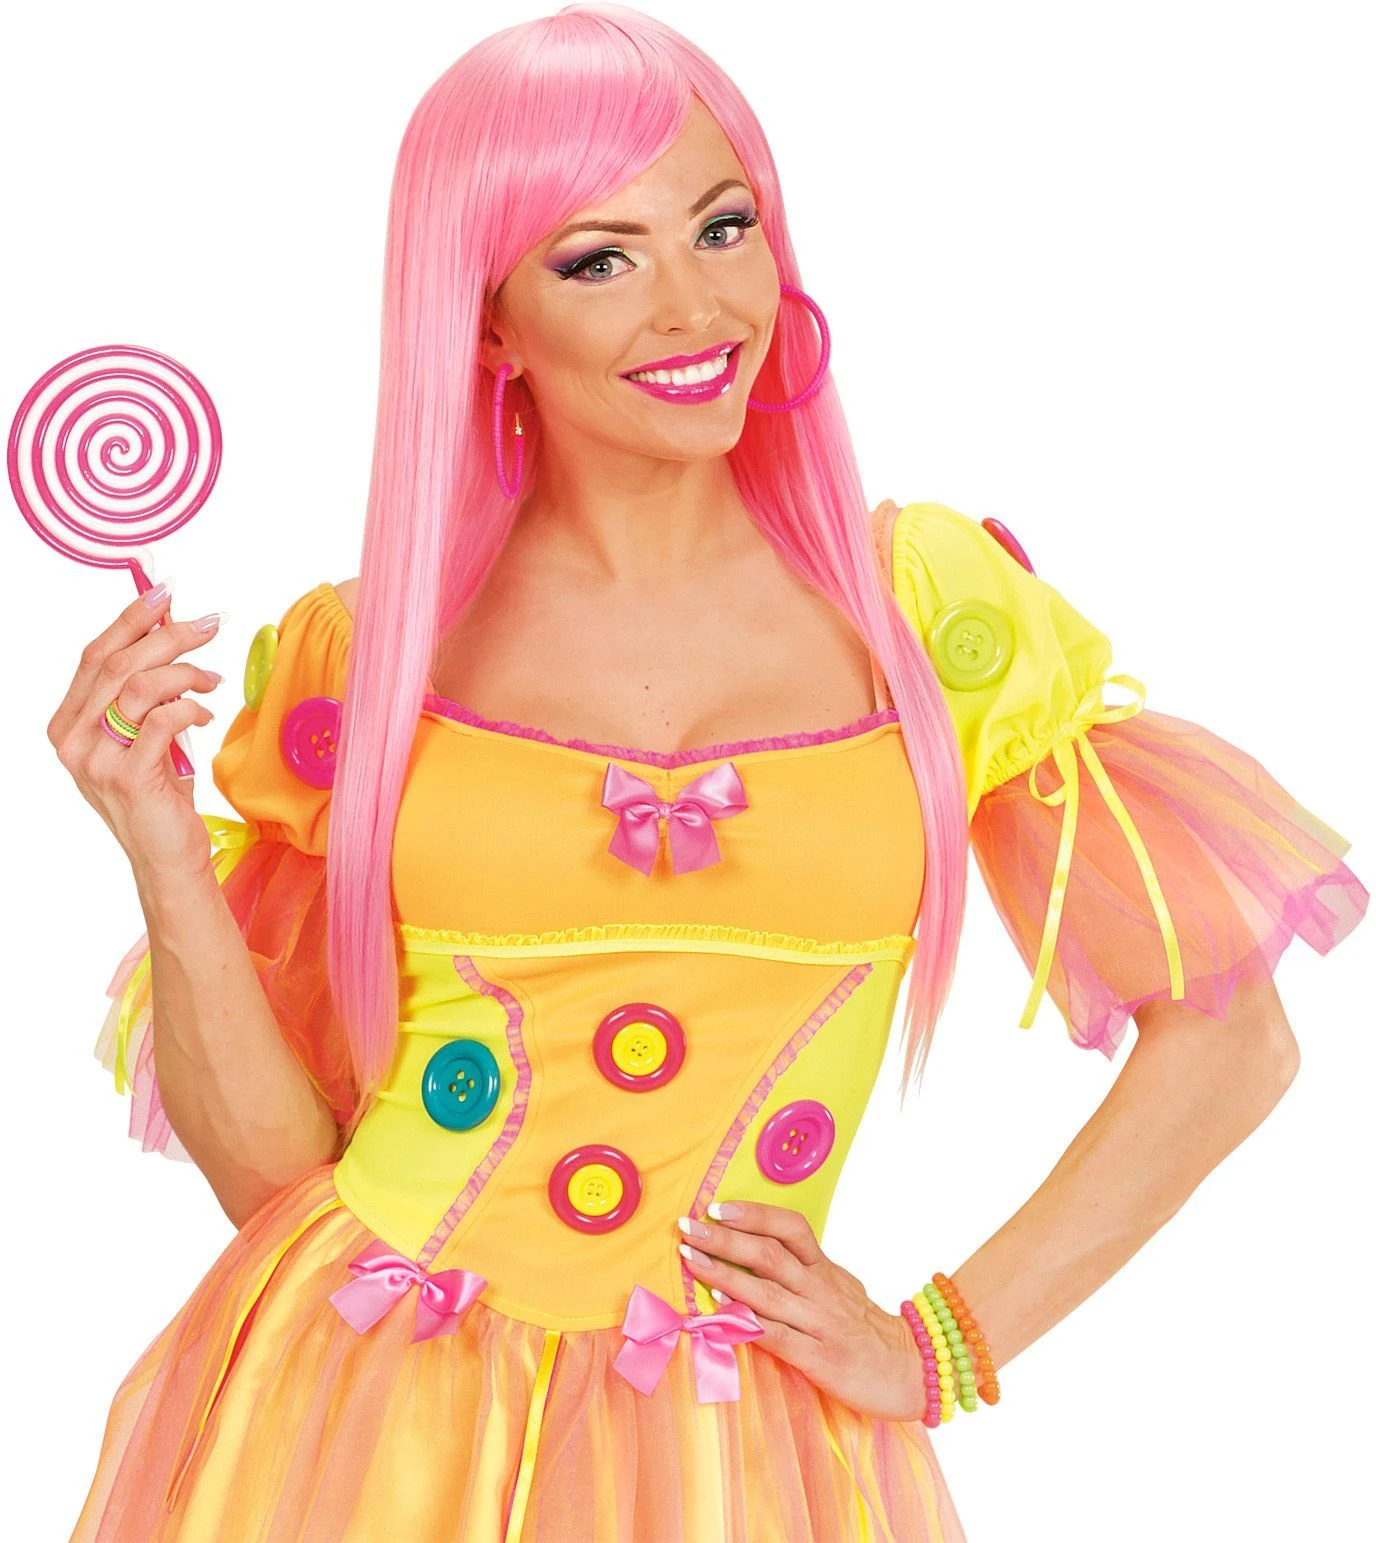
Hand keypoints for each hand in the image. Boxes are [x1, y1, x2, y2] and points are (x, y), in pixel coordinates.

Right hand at [47, 587, 223, 883]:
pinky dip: (190, 707)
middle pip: (118, 663)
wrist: (166, 856)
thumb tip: (169, 626)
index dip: (130, 618)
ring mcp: (96, 760)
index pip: (95, 655)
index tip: (165, 591)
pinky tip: (205, 713)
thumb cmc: (160, 793)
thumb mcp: (145, 734)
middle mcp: (73, 740)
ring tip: (211, 681)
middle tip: (210, 624)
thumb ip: (146, 690)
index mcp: (69, 724)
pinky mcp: (129, 777)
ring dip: (185, 672)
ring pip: (139, 686)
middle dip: (168, 634)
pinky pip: (162, 719)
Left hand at [678, 1199, 924, 1421]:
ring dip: (724, 1273)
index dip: (753, 1214)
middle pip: (769, 1253)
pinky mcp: (818, 1357)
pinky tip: (720, 1310)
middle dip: (724, 1238)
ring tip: (691, 1259)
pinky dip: (746, 1320)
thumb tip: (754, 1254)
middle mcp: (820, 1289)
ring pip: (767, 1290)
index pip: (790, 1227)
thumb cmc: (866, 1329)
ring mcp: (819, 1322)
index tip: (716, 1207)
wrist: (910, 1370)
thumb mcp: (838, 1288)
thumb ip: (803, 1272)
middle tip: (687, 1227)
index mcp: (824, 1268)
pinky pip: (777, 1335)